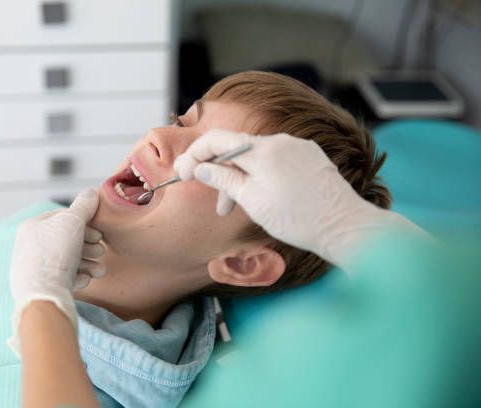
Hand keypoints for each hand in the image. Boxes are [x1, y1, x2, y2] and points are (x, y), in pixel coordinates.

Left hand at [7, 189, 104, 355]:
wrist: (43, 295)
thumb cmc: (55, 254)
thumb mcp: (72, 221)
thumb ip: (84, 206)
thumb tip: (91, 193)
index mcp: (32, 228)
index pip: (61, 218)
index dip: (84, 223)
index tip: (98, 232)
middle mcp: (29, 248)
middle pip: (66, 240)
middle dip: (88, 245)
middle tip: (100, 250)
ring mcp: (33, 270)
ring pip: (67, 261)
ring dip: (88, 263)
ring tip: (100, 271)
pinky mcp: (41, 289)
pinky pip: (62, 279)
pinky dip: (77, 278)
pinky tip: (84, 280)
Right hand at [174, 129, 393, 267]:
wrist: (344, 227)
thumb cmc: (298, 218)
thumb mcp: (252, 201)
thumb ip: (224, 179)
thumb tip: (202, 167)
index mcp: (264, 149)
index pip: (217, 140)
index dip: (195, 154)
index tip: (183, 172)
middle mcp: (282, 140)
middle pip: (236, 149)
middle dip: (219, 172)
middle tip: (210, 199)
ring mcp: (298, 146)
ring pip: (256, 157)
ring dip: (240, 178)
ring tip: (234, 209)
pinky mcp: (310, 156)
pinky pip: (276, 160)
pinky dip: (260, 176)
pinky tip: (261, 197)